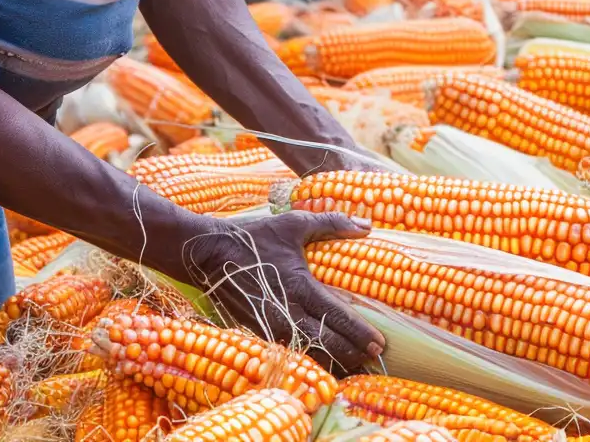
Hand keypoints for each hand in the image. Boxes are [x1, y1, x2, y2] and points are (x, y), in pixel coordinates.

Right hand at [178, 209, 381, 372]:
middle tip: (374, 358)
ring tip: (355, 365)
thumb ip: (333, 223)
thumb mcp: (296, 223)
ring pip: (307, 351)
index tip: (380, 343)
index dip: (359, 332)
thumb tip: (366, 225)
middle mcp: (285, 312)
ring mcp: (270, 325)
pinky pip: (289, 350)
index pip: (336, 316)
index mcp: (299, 286)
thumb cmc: (256, 236)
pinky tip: (323, 361)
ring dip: (332, 360)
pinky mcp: (257, 331)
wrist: (210, 254)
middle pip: (326, 342)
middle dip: (351, 352)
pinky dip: (309, 358)